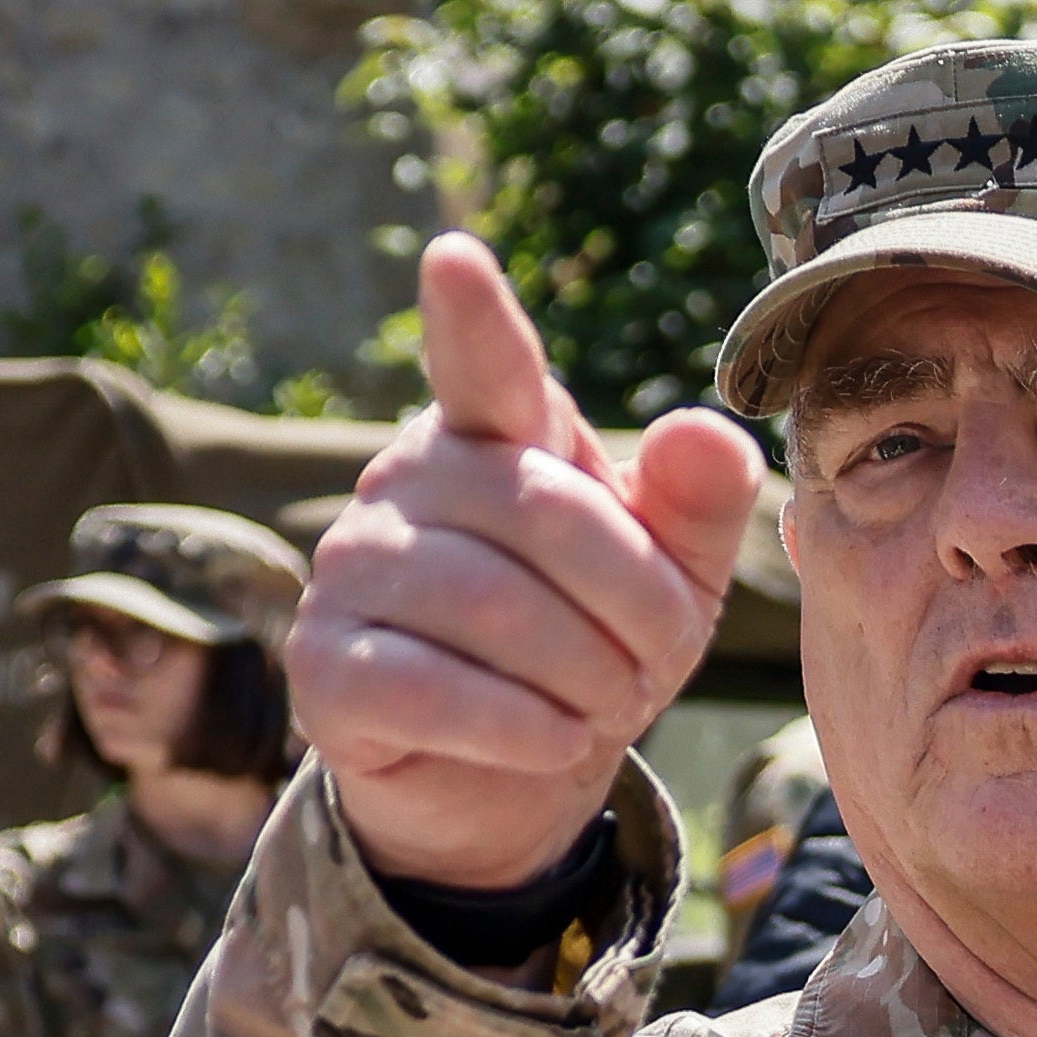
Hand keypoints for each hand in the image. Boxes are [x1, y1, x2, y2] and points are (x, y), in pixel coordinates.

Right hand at [298, 233, 766, 893]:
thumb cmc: (594, 645)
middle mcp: (407, 483)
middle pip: (548, 518)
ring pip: (496, 608)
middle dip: (638, 610)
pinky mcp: (325, 665)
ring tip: (604, 707)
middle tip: (652, 666)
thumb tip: (711, 431)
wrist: (512, 778)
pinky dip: (523, 728)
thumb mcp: (671, 576)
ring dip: (588, 679)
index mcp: (492, 439)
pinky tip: (554, 741)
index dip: (476, 319)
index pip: (486, 368)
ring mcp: (351, 568)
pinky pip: (435, 689)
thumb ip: (695, 504)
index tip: (457, 257)